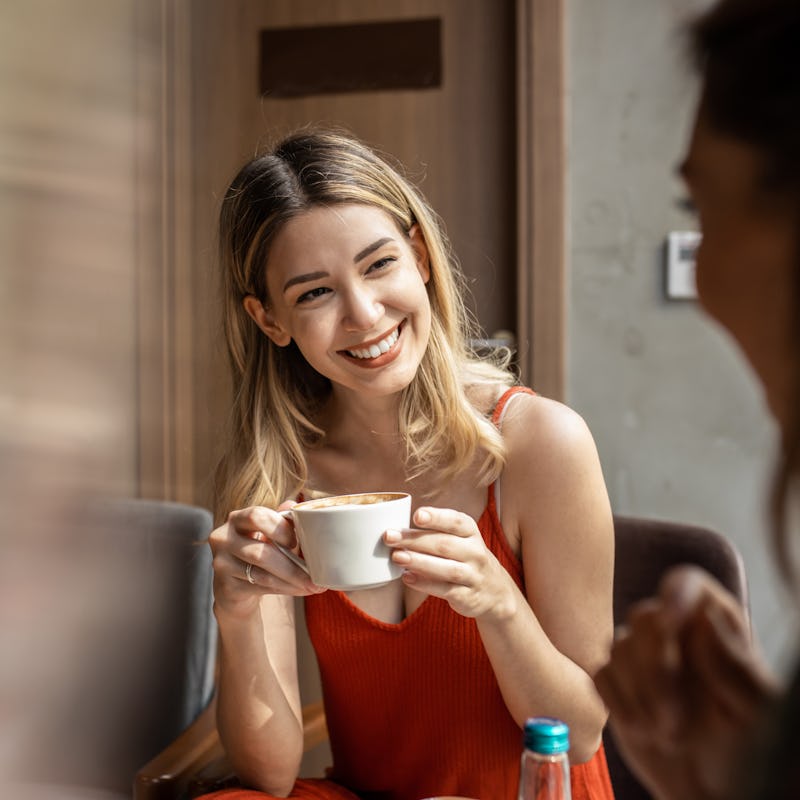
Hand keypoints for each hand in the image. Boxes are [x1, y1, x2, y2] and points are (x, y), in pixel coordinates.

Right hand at [209, 502, 323, 617]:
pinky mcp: (226, 587)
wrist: (234, 586)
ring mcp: (222, 564)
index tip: (298, 542)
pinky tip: (299, 590)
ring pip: (262, 575)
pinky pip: (260, 588)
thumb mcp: (268, 534)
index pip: (256, 516)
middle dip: (292, 566)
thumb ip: (282, 520)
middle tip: (314, 574)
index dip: (280, 528)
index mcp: (237, 518)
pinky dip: (284, 589)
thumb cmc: (258, 552)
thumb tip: (295, 505)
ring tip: (313, 585)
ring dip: (292, 581)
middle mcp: (224, 538)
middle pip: (260, 552)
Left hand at [384, 506, 516, 618]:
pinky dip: (425, 584)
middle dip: (415, 539)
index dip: (436, 517)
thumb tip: (397, 530)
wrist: (494, 591)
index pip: (455, 521)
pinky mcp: (467, 596)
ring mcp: (473, 575)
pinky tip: (407, 577)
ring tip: (397, 557)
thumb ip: (434, 533)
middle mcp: (475, 552)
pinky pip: (446, 590)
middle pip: (444, 544)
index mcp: (470, 532)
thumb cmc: (465, 557)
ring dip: (419, 561)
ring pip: (447, 568)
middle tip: (390, 536)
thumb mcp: (459, 539)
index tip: (417, 516)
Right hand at [594, 566, 778, 799]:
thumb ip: (738, 668)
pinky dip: (619, 706)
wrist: (715, 790)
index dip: (676, 594)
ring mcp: (643, 656)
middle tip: (676, 719)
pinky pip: (600, 676)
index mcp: (718, 626)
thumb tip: (704, 623)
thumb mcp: (760, 715)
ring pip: (618, 647)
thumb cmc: (750, 753)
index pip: (688, 585)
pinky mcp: (617, 682)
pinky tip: (645, 731)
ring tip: (670, 734)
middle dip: (656, 670)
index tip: (672, 620)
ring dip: (640, 696)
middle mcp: (678, 632)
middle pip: (646, 618)